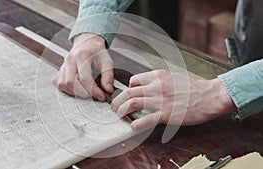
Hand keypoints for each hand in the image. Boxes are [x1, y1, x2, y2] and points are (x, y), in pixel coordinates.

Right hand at [53, 33, 113, 100]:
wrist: (87, 42)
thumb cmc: (96, 52)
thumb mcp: (106, 61)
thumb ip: (108, 76)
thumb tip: (108, 89)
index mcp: (82, 56)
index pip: (85, 78)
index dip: (93, 90)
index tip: (101, 96)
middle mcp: (70, 60)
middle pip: (70, 83)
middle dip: (82, 93)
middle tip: (93, 95)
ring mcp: (63, 65)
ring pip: (63, 84)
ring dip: (74, 92)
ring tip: (85, 92)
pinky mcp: (60, 70)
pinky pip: (58, 83)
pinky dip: (66, 89)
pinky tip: (76, 89)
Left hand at [111, 70, 236, 129]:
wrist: (210, 96)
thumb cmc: (193, 88)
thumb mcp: (173, 77)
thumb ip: (158, 81)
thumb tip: (145, 88)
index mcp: (158, 76)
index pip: (134, 80)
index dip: (127, 89)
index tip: (126, 96)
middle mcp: (156, 86)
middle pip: (128, 92)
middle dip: (117, 100)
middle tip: (115, 107)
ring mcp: (161, 100)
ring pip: (132, 103)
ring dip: (122, 110)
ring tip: (119, 115)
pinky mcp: (167, 114)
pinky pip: (146, 119)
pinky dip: (136, 123)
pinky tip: (134, 126)